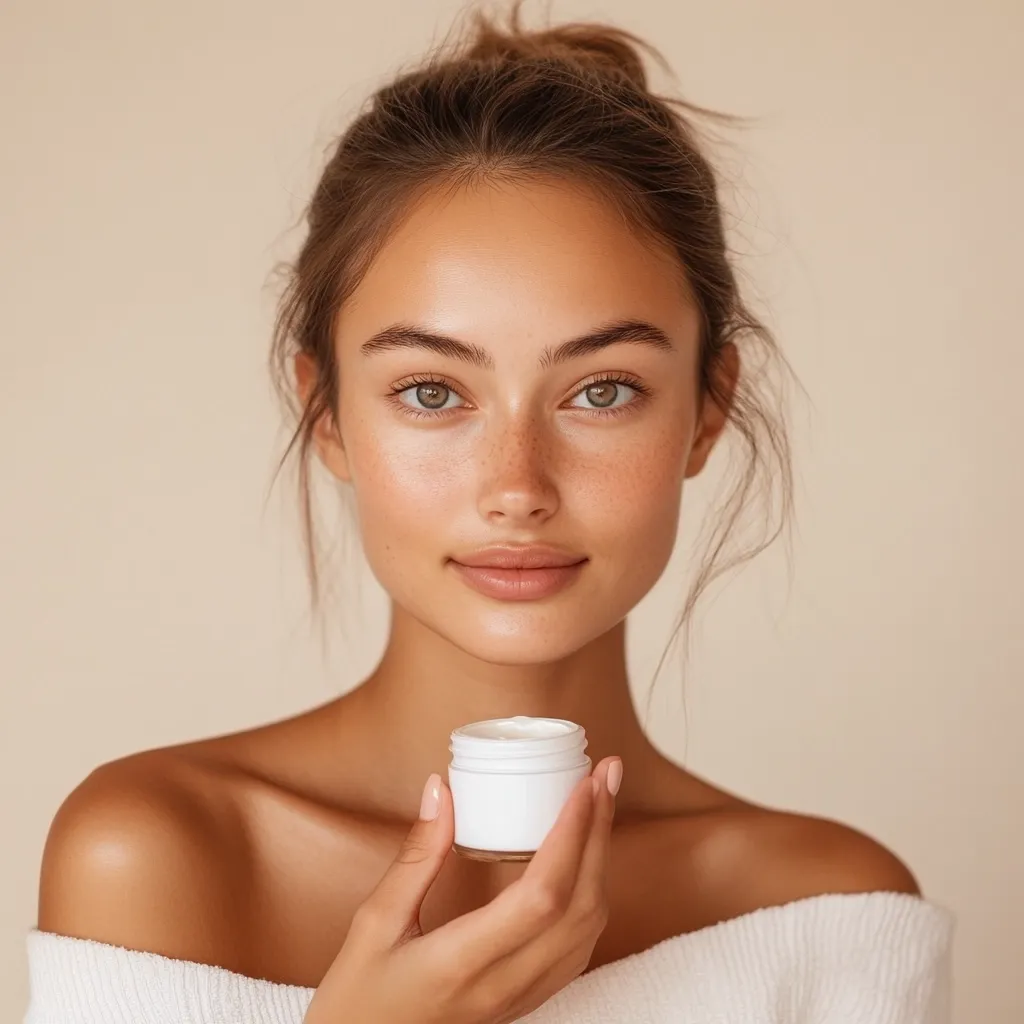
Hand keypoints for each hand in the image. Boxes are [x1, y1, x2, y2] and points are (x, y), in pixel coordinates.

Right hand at [303, 756, 620, 1023]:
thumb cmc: (357, 1003)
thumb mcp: (372, 924)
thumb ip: (414, 858)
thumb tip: (442, 790)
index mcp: (462, 963)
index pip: (542, 895)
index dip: (572, 834)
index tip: (583, 783)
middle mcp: (503, 985)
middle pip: (580, 906)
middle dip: (600, 832)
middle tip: (606, 775)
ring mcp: (519, 999)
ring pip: (587, 930)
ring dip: (601, 862)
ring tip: (599, 807)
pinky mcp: (523, 1002)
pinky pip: (577, 949)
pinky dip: (591, 897)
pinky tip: (583, 864)